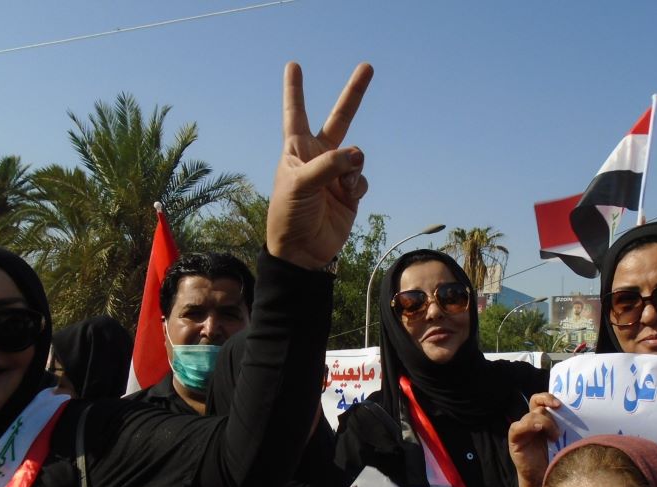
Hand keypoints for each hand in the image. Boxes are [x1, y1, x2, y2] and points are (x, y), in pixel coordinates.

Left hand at [267, 62, 372, 268]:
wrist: (302, 251)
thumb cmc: (289, 215)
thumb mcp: (300, 185)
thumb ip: (329, 165)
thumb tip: (358, 155)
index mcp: (297, 150)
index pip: (295, 113)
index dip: (295, 90)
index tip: (293, 66)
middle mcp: (318, 157)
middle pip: (340, 119)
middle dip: (354, 94)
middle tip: (367, 67)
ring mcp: (336, 175)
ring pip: (356, 156)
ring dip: (353, 167)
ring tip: (343, 185)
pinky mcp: (350, 193)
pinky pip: (362, 179)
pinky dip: (357, 185)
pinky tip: (348, 195)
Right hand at [508, 393, 561, 486]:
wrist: (543, 478)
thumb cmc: (555, 459)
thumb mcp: (562, 439)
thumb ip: (563, 426)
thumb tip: (581, 415)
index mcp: (540, 420)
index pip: (539, 400)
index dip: (547, 397)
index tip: (560, 404)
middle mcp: (530, 423)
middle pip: (537, 406)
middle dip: (550, 410)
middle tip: (560, 414)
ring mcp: (521, 430)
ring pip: (532, 416)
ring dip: (546, 424)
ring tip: (555, 438)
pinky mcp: (515, 439)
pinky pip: (517, 427)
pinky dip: (529, 425)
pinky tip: (539, 431)